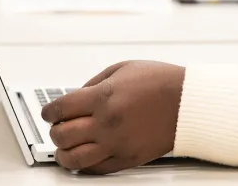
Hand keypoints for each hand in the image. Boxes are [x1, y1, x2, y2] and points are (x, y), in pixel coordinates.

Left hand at [41, 60, 185, 174]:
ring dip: (63, 153)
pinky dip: (84, 164)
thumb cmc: (161, 82)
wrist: (188, 102)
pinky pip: (95, 169)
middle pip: (62, 135)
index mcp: (104, 96)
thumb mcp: (124, 68)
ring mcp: (116, 143)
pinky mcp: (127, 158)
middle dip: (55, 131)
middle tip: (58, 127)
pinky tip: (85, 155)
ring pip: (73, 158)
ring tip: (65, 147)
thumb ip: (95, 83)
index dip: (48, 111)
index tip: (49, 113)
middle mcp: (107, 122)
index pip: (59, 109)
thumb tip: (75, 99)